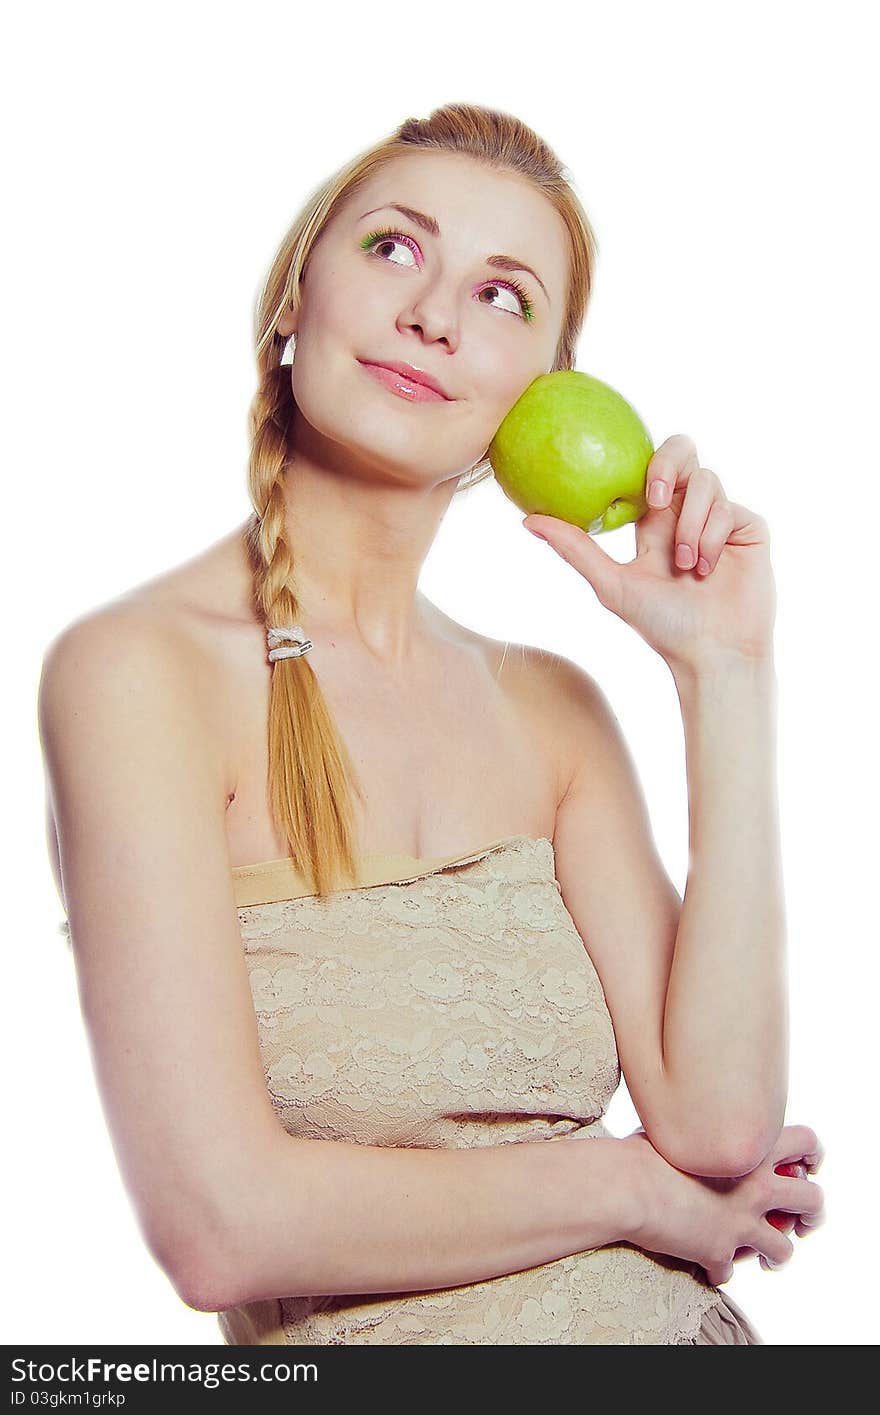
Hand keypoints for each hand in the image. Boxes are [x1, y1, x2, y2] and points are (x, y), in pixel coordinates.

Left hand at [522, 434, 776, 671]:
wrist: (713, 652)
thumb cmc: (662, 626)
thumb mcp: (611, 584)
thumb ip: (575, 548)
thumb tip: (527, 521)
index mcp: (654, 521)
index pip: (647, 467)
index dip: (643, 464)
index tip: (638, 494)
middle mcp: (687, 512)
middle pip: (683, 451)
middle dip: (669, 463)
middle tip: (656, 497)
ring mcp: (721, 518)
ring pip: (708, 482)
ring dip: (691, 526)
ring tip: (686, 566)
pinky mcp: (749, 528)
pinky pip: (731, 509)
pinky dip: (714, 537)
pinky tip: (709, 570)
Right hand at [623, 1123, 825, 1287]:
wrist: (625, 1186)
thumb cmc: (644, 1150)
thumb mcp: (684, 1130)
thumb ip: (706, 1137)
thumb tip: (696, 1137)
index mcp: (750, 1148)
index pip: (807, 1141)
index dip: (810, 1154)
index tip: (800, 1166)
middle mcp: (755, 1187)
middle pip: (812, 1200)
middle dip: (811, 1212)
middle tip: (799, 1219)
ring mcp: (740, 1223)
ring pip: (785, 1249)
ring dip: (777, 1254)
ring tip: (766, 1258)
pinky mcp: (718, 1251)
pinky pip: (728, 1271)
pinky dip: (719, 1269)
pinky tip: (706, 1263)